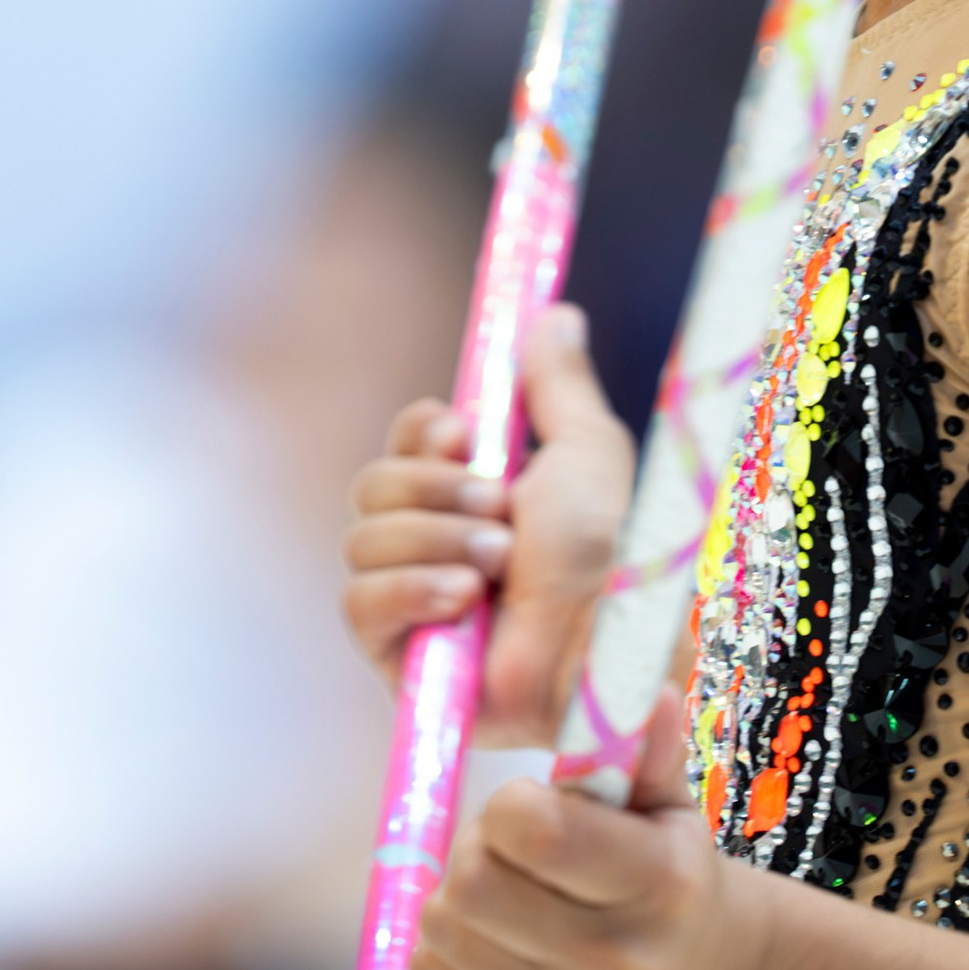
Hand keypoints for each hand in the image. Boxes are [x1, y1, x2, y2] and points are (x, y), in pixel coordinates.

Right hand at [343, 304, 635, 744]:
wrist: (605, 645)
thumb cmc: (608, 557)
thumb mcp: (586, 453)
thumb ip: (558, 385)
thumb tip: (555, 311)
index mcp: (470, 495)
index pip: (405, 445)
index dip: (421, 432)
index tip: (462, 430)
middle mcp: (432, 544)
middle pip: (371, 485)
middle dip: (434, 490)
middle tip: (498, 508)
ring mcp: (409, 602)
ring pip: (362, 539)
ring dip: (436, 540)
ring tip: (499, 564)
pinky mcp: (395, 658)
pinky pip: (360, 603)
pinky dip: (409, 589)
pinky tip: (462, 600)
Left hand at [412, 774, 754, 969]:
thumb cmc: (671, 877)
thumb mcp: (669, 807)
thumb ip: (646, 748)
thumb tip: (651, 694)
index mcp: (658, 883)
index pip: (534, 830)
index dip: (513, 804)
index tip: (533, 806)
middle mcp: (617, 959)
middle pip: (474, 881)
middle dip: (476, 847)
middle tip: (508, 848)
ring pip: (444, 926)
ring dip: (458, 894)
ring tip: (507, 892)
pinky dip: (446, 947)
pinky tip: (495, 939)